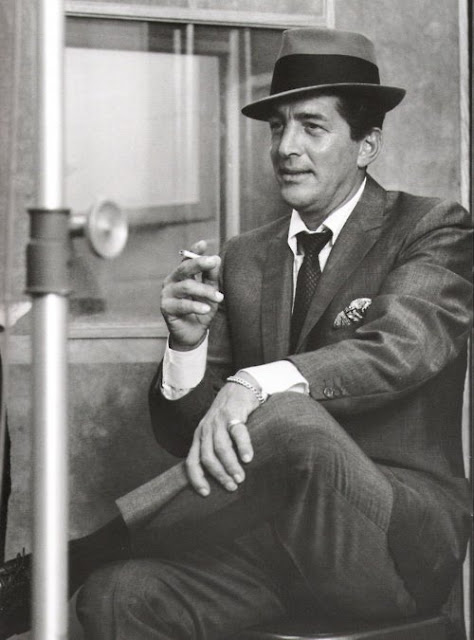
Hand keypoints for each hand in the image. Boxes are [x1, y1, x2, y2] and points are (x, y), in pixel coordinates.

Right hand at [161, 240, 222, 349]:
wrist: (192, 334)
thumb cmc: (201, 310)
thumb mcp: (210, 292)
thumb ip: (211, 277)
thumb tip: (216, 259)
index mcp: (181, 275)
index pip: (187, 259)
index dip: (194, 251)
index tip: (204, 243)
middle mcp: (172, 281)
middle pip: (184, 268)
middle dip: (200, 263)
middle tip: (214, 262)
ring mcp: (167, 294)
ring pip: (186, 286)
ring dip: (204, 291)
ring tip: (219, 297)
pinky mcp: (166, 308)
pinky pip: (182, 305)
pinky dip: (196, 306)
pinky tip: (206, 309)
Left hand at [186, 374, 260, 495]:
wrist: (240, 386)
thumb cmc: (229, 414)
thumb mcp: (215, 431)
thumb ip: (213, 448)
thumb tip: (220, 476)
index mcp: (199, 436)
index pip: (191, 461)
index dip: (196, 479)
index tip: (206, 494)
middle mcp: (206, 430)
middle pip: (207, 457)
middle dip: (218, 475)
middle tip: (231, 487)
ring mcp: (218, 421)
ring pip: (221, 448)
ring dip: (230, 465)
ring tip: (240, 478)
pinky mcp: (233, 414)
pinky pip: (237, 433)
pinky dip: (242, 447)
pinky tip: (248, 458)